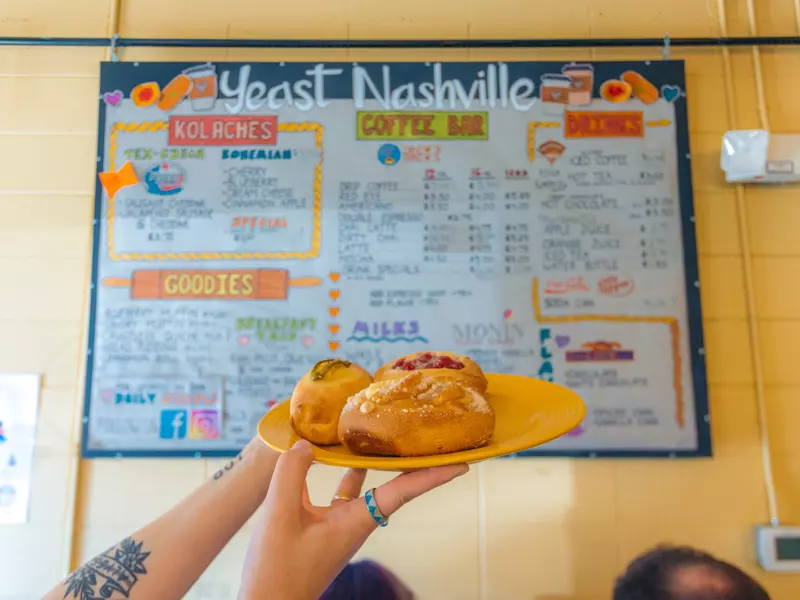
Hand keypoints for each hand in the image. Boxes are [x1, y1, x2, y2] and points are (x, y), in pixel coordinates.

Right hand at [237, 440, 468, 599]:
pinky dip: (339, 471)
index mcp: (357, 522)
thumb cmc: (277, 570)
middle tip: (428, 437)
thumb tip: (306, 444)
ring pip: (366, 485)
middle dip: (412, 462)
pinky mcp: (324, 526)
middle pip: (393, 485)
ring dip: (375, 460)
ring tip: (383, 432)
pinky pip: (340, 491)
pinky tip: (330, 454)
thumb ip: (292, 474)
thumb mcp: (280, 515)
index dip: (432, 475)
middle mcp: (356, 521)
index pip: (403, 492)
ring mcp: (341, 524)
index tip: (462, 463)